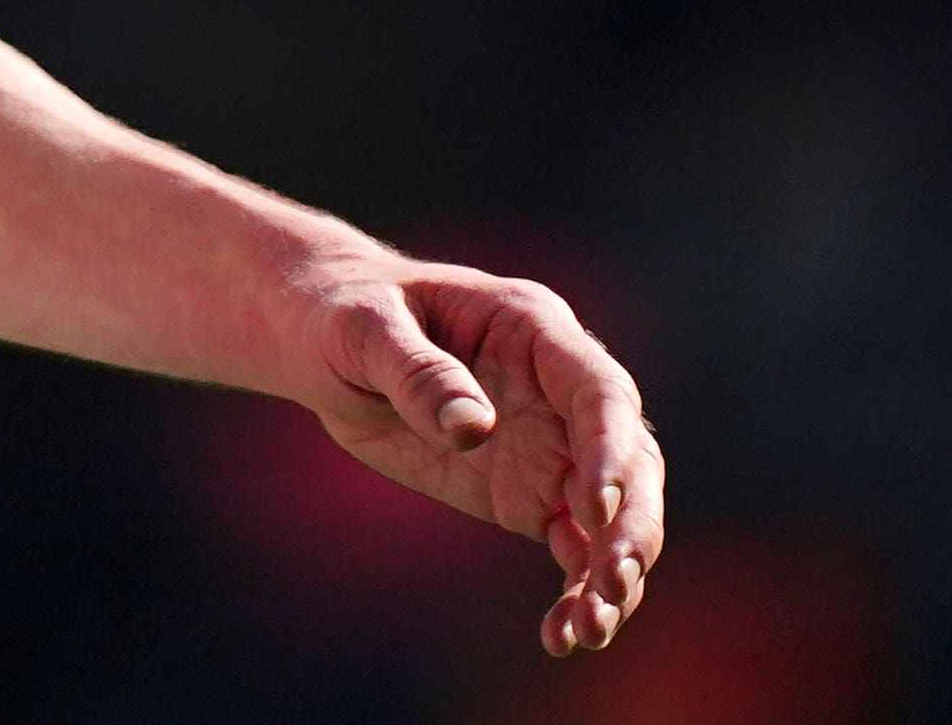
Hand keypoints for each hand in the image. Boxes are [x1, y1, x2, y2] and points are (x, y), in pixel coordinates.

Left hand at [291, 251, 664, 656]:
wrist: (320, 340)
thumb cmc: (341, 312)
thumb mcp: (363, 329)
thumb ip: (418, 373)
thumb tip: (475, 428)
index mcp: (532, 328)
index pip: (598, 391)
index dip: (609, 450)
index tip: (597, 508)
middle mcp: (557, 390)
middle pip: (628, 461)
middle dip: (630, 526)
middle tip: (611, 585)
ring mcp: (549, 445)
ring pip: (611, 516)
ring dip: (611, 573)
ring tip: (589, 631)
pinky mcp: (527, 494)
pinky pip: (571, 548)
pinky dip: (576, 592)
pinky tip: (562, 638)